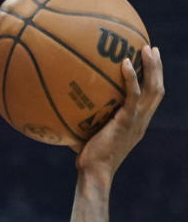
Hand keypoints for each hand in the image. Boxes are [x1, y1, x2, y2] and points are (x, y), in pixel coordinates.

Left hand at [76, 46, 163, 175]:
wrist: (94, 173)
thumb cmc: (88, 160)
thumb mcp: (90, 136)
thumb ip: (84, 122)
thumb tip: (64, 109)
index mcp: (137, 124)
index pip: (152, 100)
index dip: (154, 81)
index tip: (150, 63)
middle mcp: (141, 121)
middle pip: (158, 90)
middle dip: (157, 68)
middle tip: (152, 49)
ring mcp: (136, 121)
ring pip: (153, 89)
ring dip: (152, 67)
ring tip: (145, 48)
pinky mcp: (127, 121)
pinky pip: (133, 95)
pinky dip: (131, 78)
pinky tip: (124, 63)